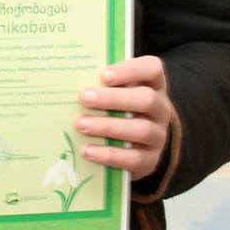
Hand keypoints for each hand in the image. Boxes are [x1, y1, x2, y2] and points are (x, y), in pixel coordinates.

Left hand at [76, 56, 173, 178]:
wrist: (129, 148)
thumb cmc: (114, 111)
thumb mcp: (112, 94)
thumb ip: (99, 85)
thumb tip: (69, 79)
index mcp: (153, 85)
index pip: (152, 69)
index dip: (130, 70)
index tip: (104, 75)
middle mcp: (161, 109)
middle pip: (147, 99)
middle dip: (113, 98)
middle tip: (84, 98)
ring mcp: (158, 136)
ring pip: (141, 129)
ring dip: (108, 126)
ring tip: (81, 124)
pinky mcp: (150, 160)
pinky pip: (133, 159)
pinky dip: (108, 155)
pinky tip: (87, 151)